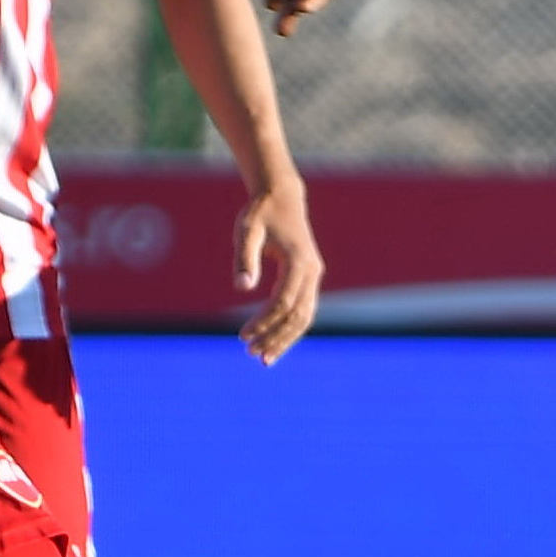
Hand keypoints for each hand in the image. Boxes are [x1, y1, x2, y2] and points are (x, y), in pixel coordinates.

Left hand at [232, 173, 322, 360]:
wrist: (282, 197)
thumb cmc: (261, 213)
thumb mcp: (247, 230)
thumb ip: (244, 258)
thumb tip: (241, 287)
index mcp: (299, 262)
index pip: (282, 302)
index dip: (263, 322)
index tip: (243, 337)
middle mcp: (312, 272)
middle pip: (298, 316)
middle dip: (276, 338)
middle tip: (252, 355)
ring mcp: (313, 276)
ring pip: (305, 317)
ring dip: (285, 339)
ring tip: (263, 358)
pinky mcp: (309, 279)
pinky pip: (303, 310)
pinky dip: (290, 329)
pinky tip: (273, 342)